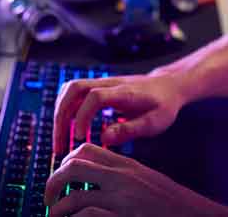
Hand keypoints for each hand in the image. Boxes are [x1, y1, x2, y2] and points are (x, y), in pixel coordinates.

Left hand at [44, 143, 227, 216]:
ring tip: (54, 215)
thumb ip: (121, 182)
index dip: (66, 161)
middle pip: (74, 166)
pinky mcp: (125, 215)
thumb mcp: (145, 186)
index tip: (59, 176)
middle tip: (48, 197)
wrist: (198, 215)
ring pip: (75, 193)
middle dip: (53, 180)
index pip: (86, 150)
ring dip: (58, 206)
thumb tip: (95, 186)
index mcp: (127, 166)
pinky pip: (87, 214)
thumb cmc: (171, 207)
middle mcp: (123, 178)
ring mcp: (123, 198)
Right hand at [52, 72, 186, 155]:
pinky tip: (68, 130)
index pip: (94, 96)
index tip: (79, 138)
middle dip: (61, 116)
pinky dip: (65, 110)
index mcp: (124, 92)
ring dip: (60, 114)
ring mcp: (101, 83)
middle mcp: (108, 83)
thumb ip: (130, 130)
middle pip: (74, 88)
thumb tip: (104, 139)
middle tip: (60, 144)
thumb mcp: (154, 122)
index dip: (82, 116)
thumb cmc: (162, 105)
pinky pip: (74, 93)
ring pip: (70, 89)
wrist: (167, 85)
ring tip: (60, 141)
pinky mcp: (98, 87)